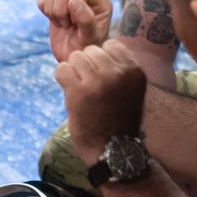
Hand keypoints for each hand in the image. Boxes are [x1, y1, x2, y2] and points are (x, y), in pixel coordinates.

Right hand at [39, 0, 113, 62]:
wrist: (73, 56)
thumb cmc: (85, 49)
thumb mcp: (89, 39)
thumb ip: (86, 21)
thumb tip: (74, 1)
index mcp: (100, 1)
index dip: (72, 5)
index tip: (72, 24)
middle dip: (59, 10)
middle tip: (66, 26)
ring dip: (51, 10)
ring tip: (61, 23)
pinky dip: (43, 7)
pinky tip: (54, 19)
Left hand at [54, 40, 146, 163]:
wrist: (114, 151)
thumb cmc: (120, 119)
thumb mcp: (130, 89)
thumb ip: (118, 68)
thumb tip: (97, 47)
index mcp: (134, 71)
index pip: (111, 45)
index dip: (102, 59)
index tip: (101, 77)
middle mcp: (118, 74)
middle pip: (91, 50)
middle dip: (86, 65)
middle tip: (89, 87)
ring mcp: (98, 82)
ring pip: (75, 57)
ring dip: (74, 71)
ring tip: (80, 89)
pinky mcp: (79, 93)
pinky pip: (62, 69)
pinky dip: (62, 78)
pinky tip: (70, 91)